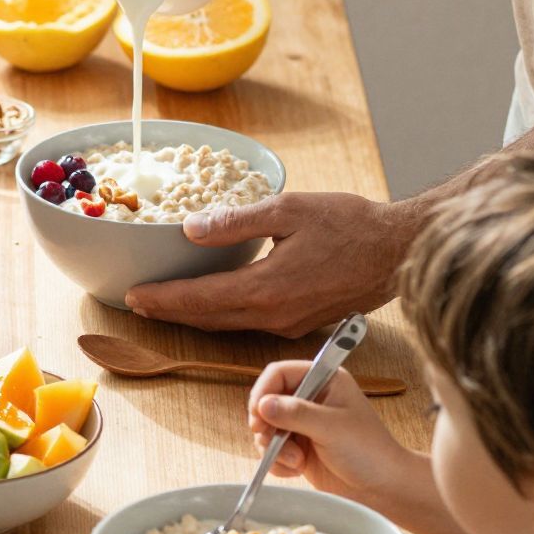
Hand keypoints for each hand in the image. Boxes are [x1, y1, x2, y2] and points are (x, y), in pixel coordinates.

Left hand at [125, 190, 418, 335]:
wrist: (399, 252)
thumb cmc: (351, 225)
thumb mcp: (289, 210)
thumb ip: (237, 222)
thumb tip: (192, 229)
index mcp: (266, 289)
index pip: (200, 299)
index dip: (164, 299)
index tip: (133, 297)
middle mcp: (274, 315)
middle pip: (208, 319)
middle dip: (170, 311)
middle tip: (138, 303)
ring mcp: (289, 324)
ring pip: (229, 324)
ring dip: (195, 315)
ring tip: (167, 304)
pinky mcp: (302, 322)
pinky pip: (251, 322)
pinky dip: (224, 314)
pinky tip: (215, 302)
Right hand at [246, 361, 408, 503]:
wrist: (381, 488)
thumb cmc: (368, 451)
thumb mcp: (331, 427)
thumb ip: (296, 414)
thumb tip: (262, 405)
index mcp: (324, 380)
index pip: (279, 373)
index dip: (264, 391)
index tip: (258, 415)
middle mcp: (311, 398)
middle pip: (267, 400)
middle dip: (266, 425)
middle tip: (271, 440)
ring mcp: (303, 424)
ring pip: (266, 428)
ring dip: (274, 447)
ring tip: (296, 461)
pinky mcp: (299, 447)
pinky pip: (272, 450)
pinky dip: (278, 462)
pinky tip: (296, 470)